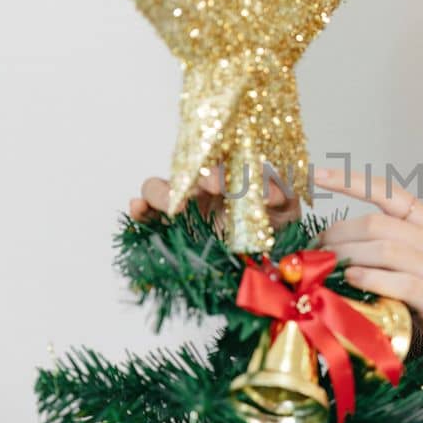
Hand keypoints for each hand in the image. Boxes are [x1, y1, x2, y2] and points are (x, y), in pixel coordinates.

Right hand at [129, 166, 301, 231]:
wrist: (258, 263)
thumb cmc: (271, 227)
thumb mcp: (284, 210)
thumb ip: (281, 195)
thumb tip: (274, 191)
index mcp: (228, 174)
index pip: (218, 159)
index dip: (223, 168)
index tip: (231, 184)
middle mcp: (201, 186)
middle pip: (187, 172)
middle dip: (196, 180)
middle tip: (213, 190)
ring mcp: (183, 205)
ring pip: (159, 187)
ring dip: (163, 193)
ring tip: (174, 209)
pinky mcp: (167, 225)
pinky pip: (146, 212)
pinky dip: (139, 207)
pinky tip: (138, 209)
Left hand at [311, 165, 422, 381]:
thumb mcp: (420, 268)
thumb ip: (391, 250)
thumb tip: (335, 245)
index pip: (391, 192)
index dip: (352, 181)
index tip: (318, 175)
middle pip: (379, 223)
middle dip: (339, 233)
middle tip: (316, 249)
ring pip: (384, 249)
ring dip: (347, 256)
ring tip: (325, 266)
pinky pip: (398, 281)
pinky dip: (368, 278)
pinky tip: (351, 280)